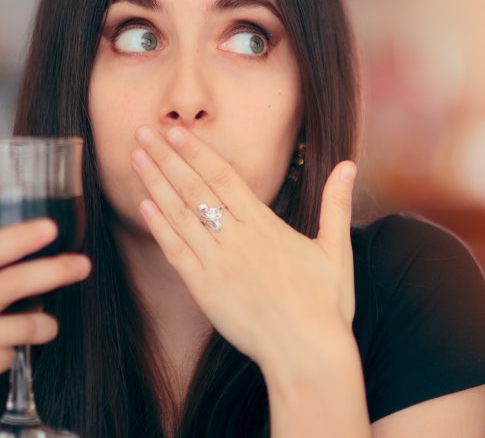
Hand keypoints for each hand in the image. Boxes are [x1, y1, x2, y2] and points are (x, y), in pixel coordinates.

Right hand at [0, 220, 90, 436]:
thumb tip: (47, 252)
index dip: (17, 238)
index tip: (50, 228)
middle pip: (12, 282)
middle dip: (54, 271)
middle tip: (83, 264)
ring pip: (25, 323)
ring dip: (45, 326)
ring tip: (41, 328)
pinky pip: (15, 353)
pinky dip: (17, 353)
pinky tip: (0, 357)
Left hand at [131, 125, 356, 368]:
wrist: (307, 353)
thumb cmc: (326, 305)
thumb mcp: (336, 250)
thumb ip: (336, 205)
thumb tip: (348, 164)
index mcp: (266, 226)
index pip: (224, 178)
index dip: (197, 152)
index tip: (176, 131)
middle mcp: (237, 239)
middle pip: (195, 189)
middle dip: (167, 158)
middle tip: (142, 131)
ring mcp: (218, 265)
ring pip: (180, 216)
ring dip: (156, 185)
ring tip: (136, 158)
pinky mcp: (205, 291)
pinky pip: (176, 252)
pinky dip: (160, 227)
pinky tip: (145, 206)